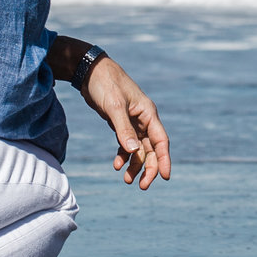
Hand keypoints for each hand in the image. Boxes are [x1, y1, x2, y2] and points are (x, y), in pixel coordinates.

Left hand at [78, 56, 170, 188]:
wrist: (90, 71)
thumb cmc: (106, 84)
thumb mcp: (114, 106)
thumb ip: (123, 129)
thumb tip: (133, 151)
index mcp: (148, 113)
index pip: (161, 141)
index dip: (164, 159)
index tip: (165, 177)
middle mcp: (144, 119)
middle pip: (151, 149)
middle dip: (148, 167)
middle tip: (142, 186)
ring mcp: (133, 122)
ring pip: (139, 149)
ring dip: (134, 165)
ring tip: (126, 179)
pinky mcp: (121, 123)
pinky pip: (126, 144)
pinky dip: (123, 155)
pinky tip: (116, 165)